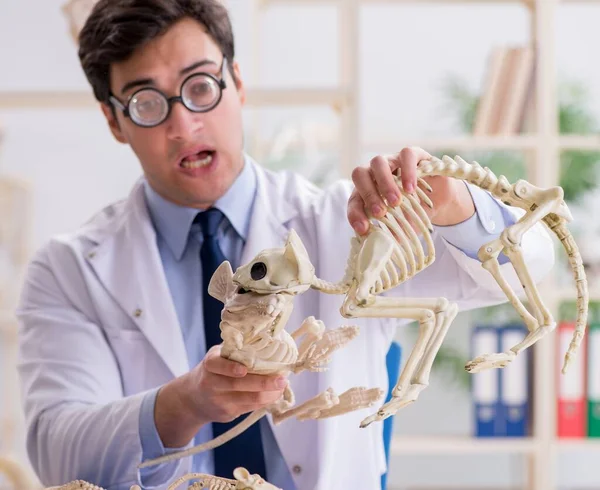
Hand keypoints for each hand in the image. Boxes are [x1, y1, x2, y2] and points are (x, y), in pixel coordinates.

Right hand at [154, 345, 287, 447]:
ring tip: (283, 386)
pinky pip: (251, 407)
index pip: (217, 365)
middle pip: (239, 384)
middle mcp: (211, 383)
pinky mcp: (227, 414)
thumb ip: (235, 350)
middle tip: (282, 379)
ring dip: (270, 393)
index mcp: (209, 364)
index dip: (230, 368)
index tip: (244, 369)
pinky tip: (274, 394)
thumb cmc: (213, 370)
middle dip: (264, 382)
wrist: (192, 400)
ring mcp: (219, 401)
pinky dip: (265, 400)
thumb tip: (268, 343)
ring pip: (249, 399)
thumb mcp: (217, 356)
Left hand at [347, 147, 474, 234]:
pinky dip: (407, 171)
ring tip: (396, 202)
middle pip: (360, 174)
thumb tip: (384, 249)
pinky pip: (406, 155)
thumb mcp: (402, 226)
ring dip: (384, 183)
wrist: (440, 199)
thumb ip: (392, 234)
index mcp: (367, 192)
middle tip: (380, 213)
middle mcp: (375, 174)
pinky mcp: (413, 154)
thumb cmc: (414, 213)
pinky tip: (411, 189)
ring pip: (378, 162)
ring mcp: (393, 161)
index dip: (355, 214)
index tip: (364, 229)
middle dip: (368, 195)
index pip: (354, 200)